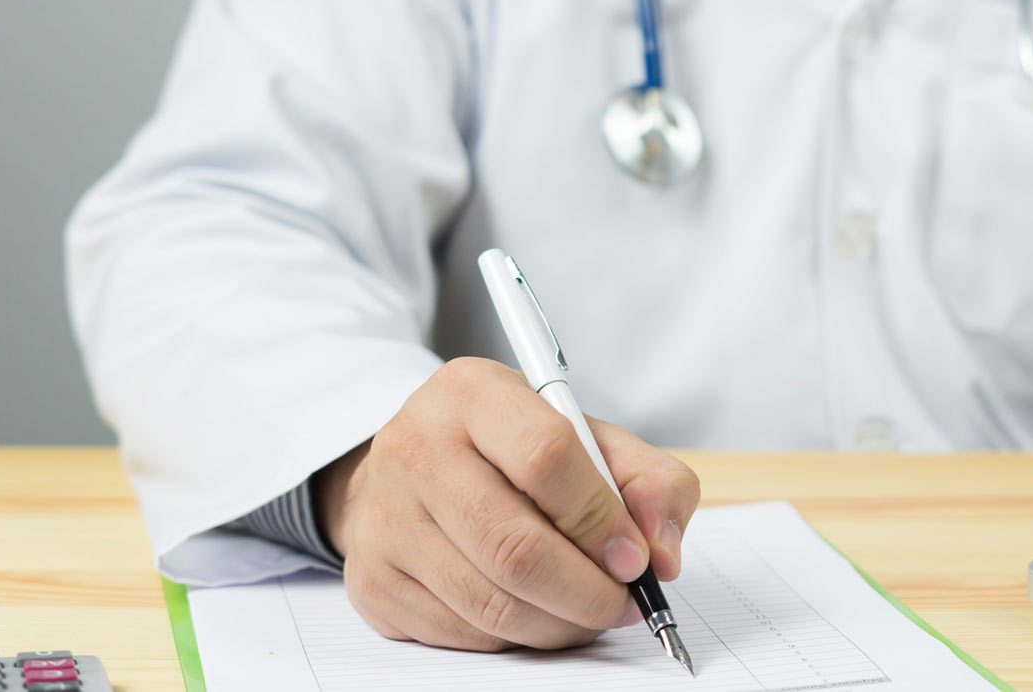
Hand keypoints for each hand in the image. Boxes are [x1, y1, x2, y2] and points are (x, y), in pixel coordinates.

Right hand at [316, 357, 700, 650]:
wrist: (419, 470)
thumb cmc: (518, 455)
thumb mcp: (593, 442)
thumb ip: (650, 483)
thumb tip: (661, 554)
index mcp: (473, 393)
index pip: (545, 456)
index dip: (600, 519)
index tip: (634, 557)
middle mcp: (415, 448)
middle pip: (514, 546)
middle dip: (586, 592)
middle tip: (621, 604)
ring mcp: (384, 518)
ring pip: (490, 602)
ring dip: (559, 624)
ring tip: (588, 613)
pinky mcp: (372, 579)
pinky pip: (461, 633)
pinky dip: (515, 638)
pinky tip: (538, 616)